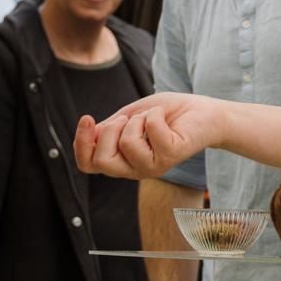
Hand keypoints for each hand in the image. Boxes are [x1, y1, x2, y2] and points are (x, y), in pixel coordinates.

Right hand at [75, 93, 227, 178]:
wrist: (200, 110)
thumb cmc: (164, 114)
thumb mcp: (127, 117)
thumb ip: (107, 128)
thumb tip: (88, 131)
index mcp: (121, 161)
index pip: (87, 165)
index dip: (80, 144)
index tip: (88, 118)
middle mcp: (135, 169)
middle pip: (102, 161)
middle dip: (109, 130)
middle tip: (129, 119)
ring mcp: (154, 167)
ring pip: (126, 143)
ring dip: (137, 119)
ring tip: (151, 117)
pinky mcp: (172, 156)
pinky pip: (151, 129)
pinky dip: (155, 114)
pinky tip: (165, 117)